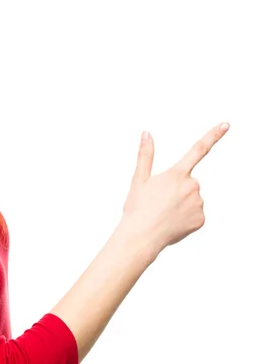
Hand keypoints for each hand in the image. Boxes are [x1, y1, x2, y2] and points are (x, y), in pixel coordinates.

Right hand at [119, 122, 229, 257]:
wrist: (141, 237)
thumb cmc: (137, 209)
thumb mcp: (138, 180)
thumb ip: (145, 155)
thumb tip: (146, 134)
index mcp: (176, 174)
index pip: (198, 150)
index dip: (213, 135)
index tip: (226, 125)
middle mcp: (192, 186)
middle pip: (189, 182)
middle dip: (177, 188)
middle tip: (159, 201)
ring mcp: (198, 203)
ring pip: (193, 198)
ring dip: (182, 203)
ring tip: (163, 214)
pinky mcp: (201, 219)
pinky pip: (195, 214)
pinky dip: (185, 217)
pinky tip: (172, 222)